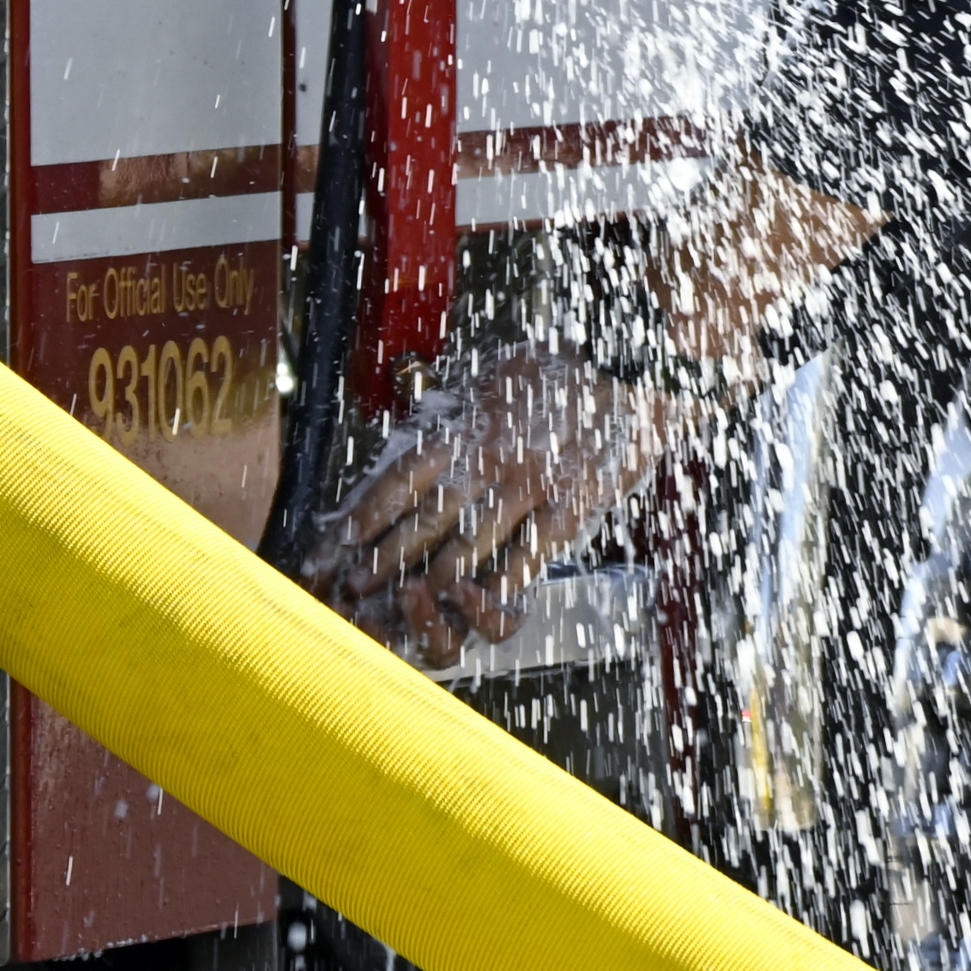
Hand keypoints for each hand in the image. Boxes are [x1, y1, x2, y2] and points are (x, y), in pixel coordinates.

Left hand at [301, 349, 680, 666]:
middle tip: (356, 589)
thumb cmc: (564, 371)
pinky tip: (482, 604)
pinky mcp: (574, 502)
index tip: (336, 546)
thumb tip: (410, 438)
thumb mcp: (497, 375)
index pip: (399, 479)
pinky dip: (504, 583)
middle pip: (425, 521)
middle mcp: (492, 456)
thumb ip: (458, 410)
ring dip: (433, 581)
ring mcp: (533, 483)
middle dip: (385, 560)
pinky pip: (531, 553)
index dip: (364, 518)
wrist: (635, 366)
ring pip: (471, 545)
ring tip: (407, 603)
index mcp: (468, 424)